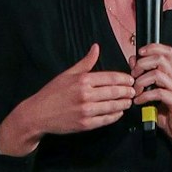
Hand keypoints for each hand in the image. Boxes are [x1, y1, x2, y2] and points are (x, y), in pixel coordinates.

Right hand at [0, 44, 133, 155]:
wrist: (37, 114)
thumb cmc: (51, 93)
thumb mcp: (67, 74)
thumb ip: (85, 62)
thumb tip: (96, 47)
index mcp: (82, 80)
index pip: (111, 78)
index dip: (124, 79)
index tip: (130, 80)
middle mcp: (85, 95)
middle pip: (115, 92)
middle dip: (127, 91)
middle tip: (133, 91)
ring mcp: (86, 111)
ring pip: (113, 106)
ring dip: (124, 104)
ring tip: (129, 101)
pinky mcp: (85, 124)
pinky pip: (106, 119)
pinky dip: (115, 116)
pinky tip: (119, 112)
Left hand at [132, 43, 171, 168]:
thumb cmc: (165, 112)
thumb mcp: (150, 91)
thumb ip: (143, 76)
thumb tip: (132, 60)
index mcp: (170, 74)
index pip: (166, 51)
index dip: (153, 47)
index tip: (139, 53)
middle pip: (160, 59)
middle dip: (142, 64)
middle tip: (133, 75)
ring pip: (158, 75)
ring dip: (142, 81)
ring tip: (134, 91)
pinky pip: (159, 93)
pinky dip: (145, 96)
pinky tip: (138, 102)